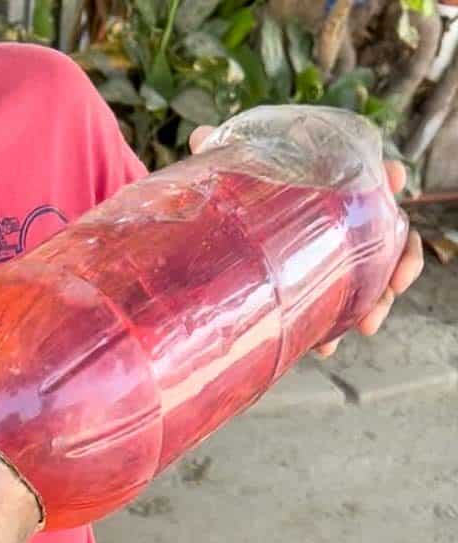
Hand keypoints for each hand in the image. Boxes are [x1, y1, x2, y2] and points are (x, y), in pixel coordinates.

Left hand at [188, 126, 423, 357]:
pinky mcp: (322, 294)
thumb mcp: (230, 175)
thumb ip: (220, 154)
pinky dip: (339, 328)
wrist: (223, 240)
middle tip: (397, 279)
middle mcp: (345, 224)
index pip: (371, 175)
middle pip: (389, 236)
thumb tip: (199, 137)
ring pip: (376, 280)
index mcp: (333, 187)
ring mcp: (338, 262)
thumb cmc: (239, 198)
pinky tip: (326, 346)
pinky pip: (342, 312)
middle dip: (401, 258)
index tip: (393, 178)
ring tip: (367, 325)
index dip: (386, 177)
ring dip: (380, 302)